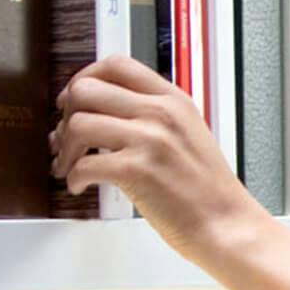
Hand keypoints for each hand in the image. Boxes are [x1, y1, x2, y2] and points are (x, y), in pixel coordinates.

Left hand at [50, 55, 267, 264]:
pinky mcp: (137, 171)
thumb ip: (153, 116)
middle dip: (67, 114)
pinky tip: (80, 185)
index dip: (85, 78)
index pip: (116, 65)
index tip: (76, 100)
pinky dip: (72, 178)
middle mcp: (160, 113)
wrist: (225, 223)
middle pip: (87, 90)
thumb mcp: (188, 133)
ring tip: (70, 166)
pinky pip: (83, 165)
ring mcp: (150, 140)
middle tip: (67, 137)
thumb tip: (105, 112)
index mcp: (173, 100)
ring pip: (78, 124)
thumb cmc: (206, 189)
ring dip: (64, 149)